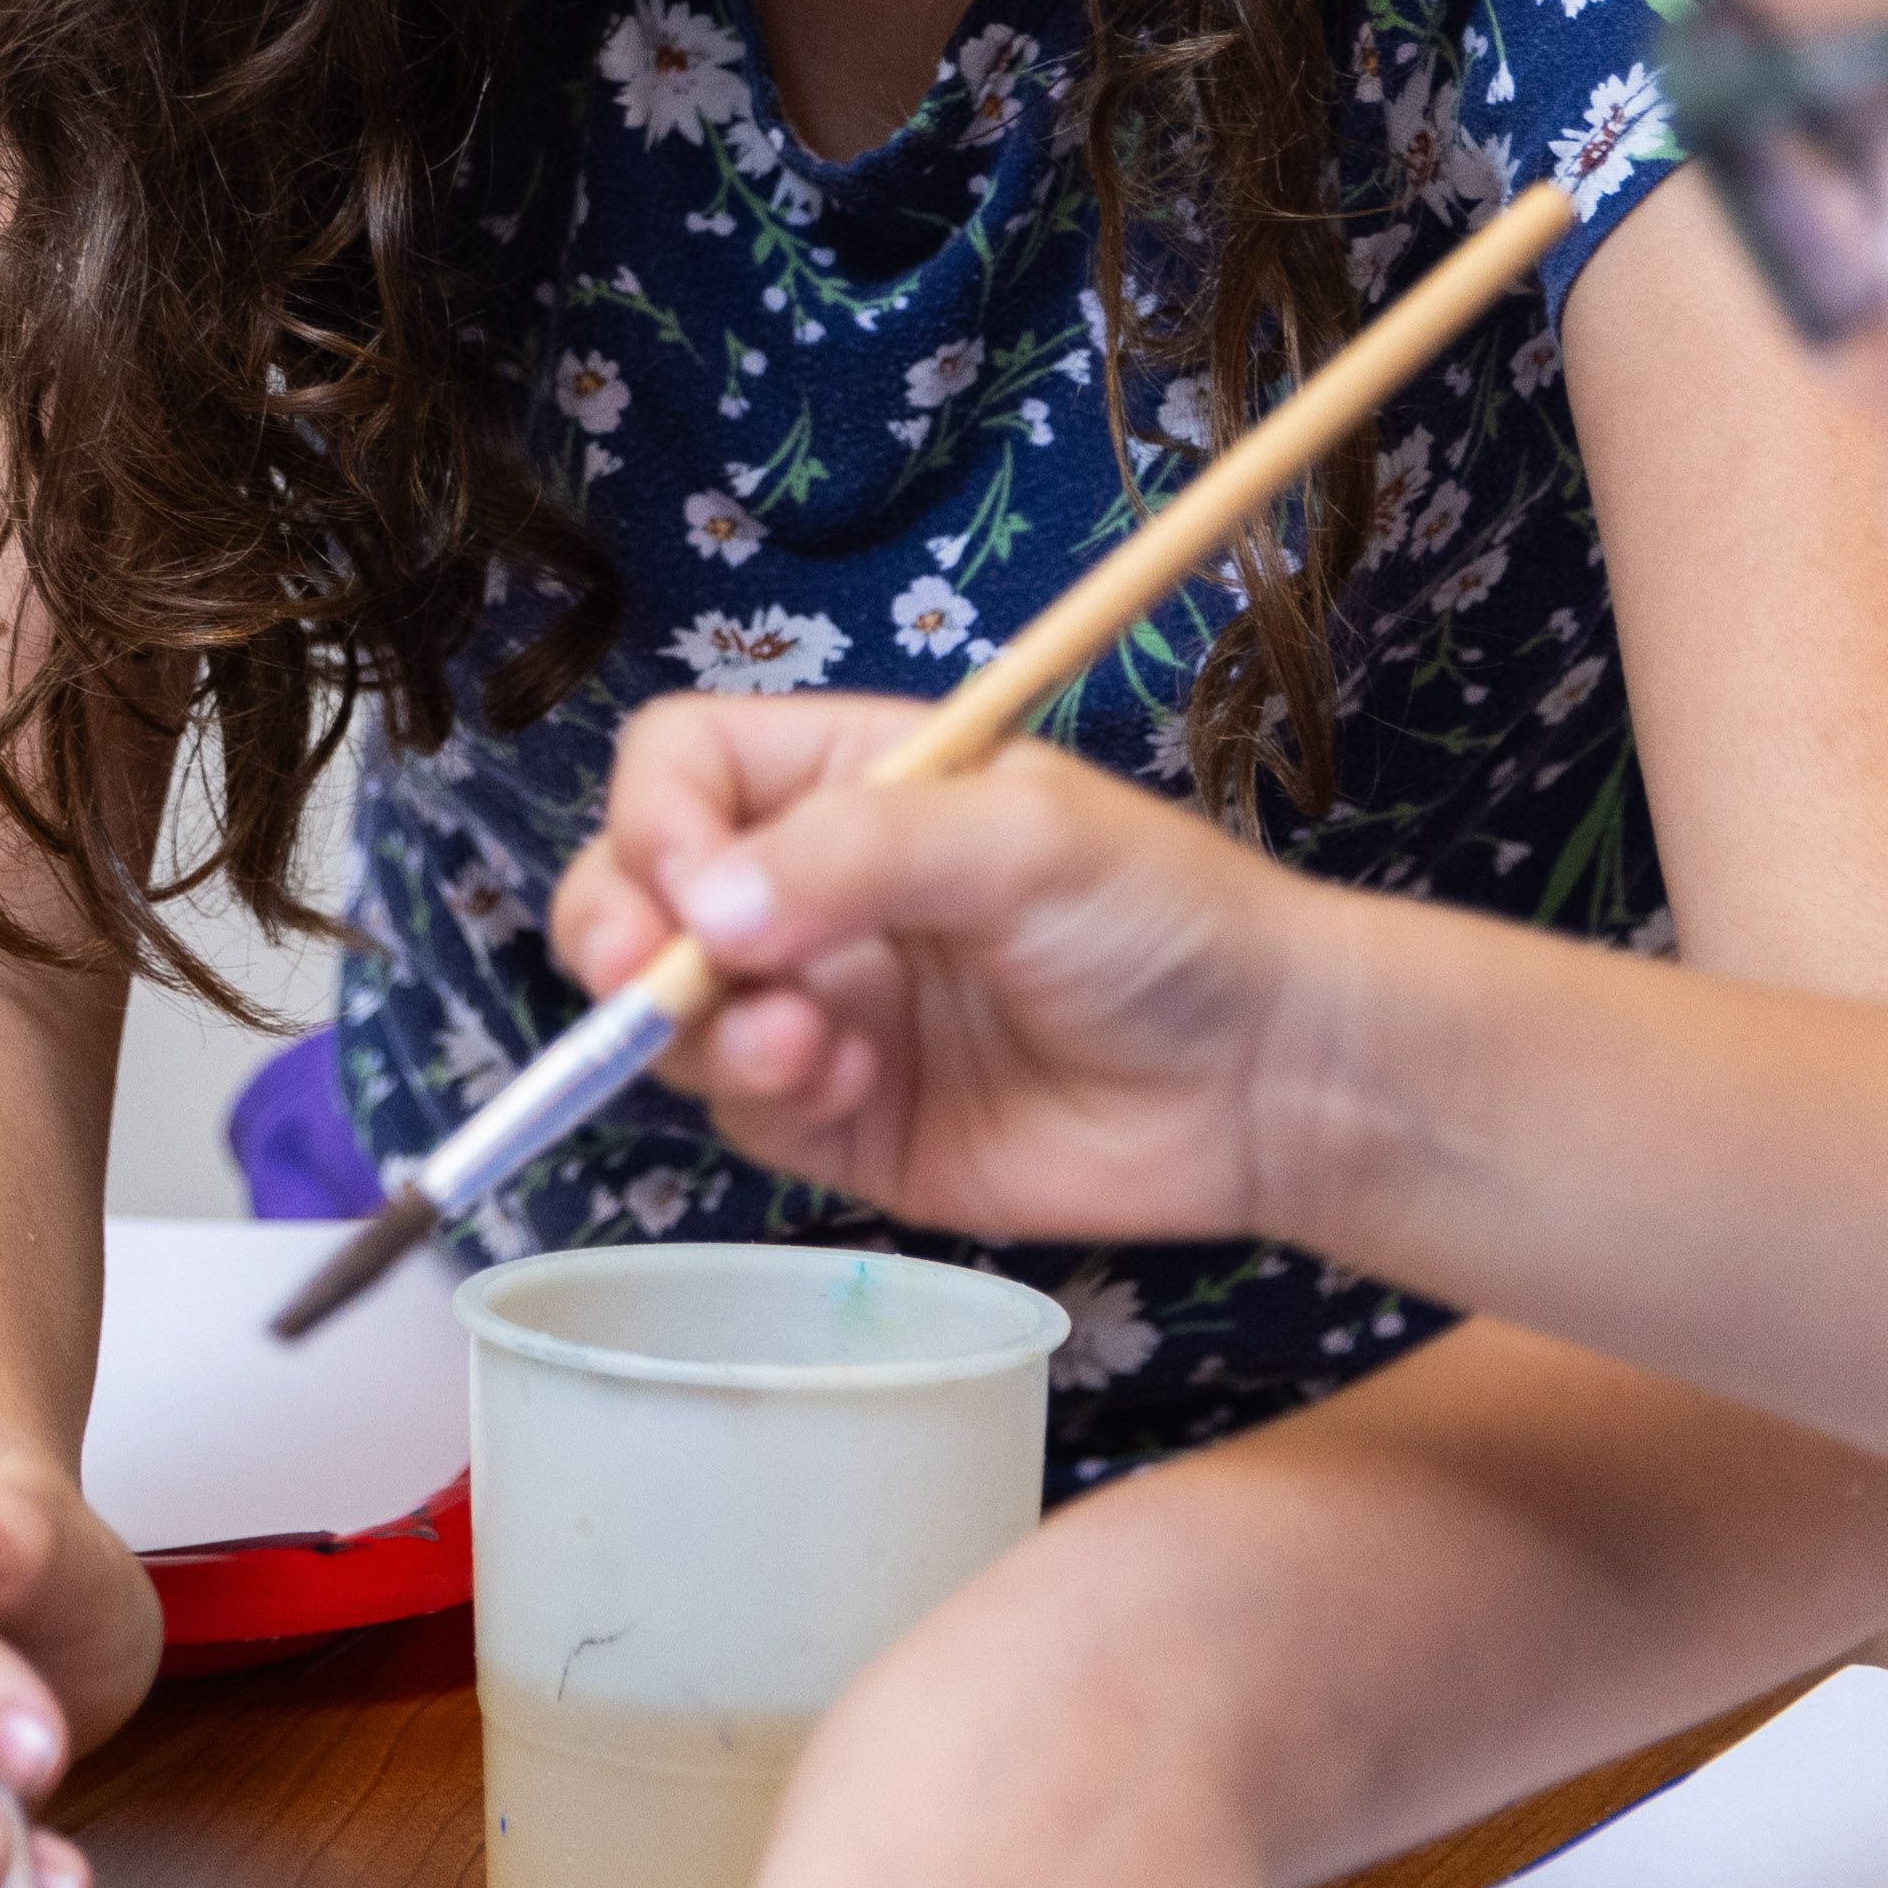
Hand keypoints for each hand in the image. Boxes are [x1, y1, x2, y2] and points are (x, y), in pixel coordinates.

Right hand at [556, 692, 1353, 1251]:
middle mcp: (809, 887)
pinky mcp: (838, 1119)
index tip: (688, 884)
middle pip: (633, 892)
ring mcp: (818, 1006)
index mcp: (850, 781)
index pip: (681, 768)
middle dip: (619, 938)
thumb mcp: (1026, 839)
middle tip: (648, 987)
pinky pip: (741, 1110)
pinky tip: (858, 1086)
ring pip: (670, 1013)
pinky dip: (770, 1098)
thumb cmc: (1167, 919)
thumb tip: (702, 911)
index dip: (655, 820)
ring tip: (812, 1049)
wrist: (1269, 1084)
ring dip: (706, 1031)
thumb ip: (859, 859)